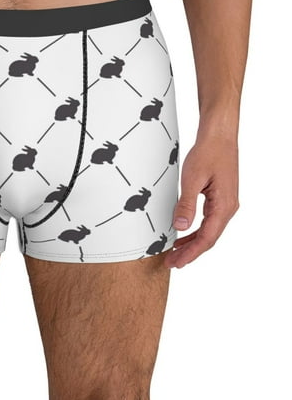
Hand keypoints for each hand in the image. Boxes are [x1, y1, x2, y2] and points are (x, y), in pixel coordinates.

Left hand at [164, 134, 238, 268]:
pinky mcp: (219, 198)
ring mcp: (224, 204)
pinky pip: (208, 221)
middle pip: (208, 238)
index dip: (191, 253)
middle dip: (190, 252)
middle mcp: (227, 208)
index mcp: (224, 206)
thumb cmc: (207, 153)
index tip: (177, 262)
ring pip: (208, 231)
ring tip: (175, 253)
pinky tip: (183, 234)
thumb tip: (181, 226)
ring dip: (192, 243)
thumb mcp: (192, 179)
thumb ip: (186, 204)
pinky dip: (195, 230)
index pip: (207, 238)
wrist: (219, 136)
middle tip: (172, 262)